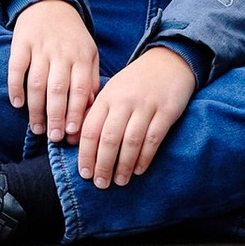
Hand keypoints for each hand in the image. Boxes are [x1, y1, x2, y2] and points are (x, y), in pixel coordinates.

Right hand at [6, 0, 99, 143]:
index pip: (81, 90)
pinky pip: (16, 68)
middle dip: (56, 116)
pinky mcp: (21, 43)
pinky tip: (17, 104)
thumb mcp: (90, 54)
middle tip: (54, 137)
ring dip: (36, 108)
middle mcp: (62, 53)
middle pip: (58, 90)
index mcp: (82, 57)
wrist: (49, 4)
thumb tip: (91, 110)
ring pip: (37, 83)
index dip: (76, 113)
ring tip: (37, 128)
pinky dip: (15, 87)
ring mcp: (40, 48)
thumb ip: (92, 80)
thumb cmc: (72, 37)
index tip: (72, 133)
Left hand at [74, 45, 197, 192]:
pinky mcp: (166, 111)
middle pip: (108, 138)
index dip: (85, 153)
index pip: (90, 128)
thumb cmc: (135, 82)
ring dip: (123, 165)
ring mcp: (145, 106)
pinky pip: (153, 139)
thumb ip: (97, 112)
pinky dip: (144, 157)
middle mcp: (123, 101)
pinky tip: (139, 170)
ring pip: (130, 141)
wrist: (169, 61)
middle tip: (100, 184)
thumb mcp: (112, 91)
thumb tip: (76, 140)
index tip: (83, 173)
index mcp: (106, 97)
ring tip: (119, 181)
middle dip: (102, 164)